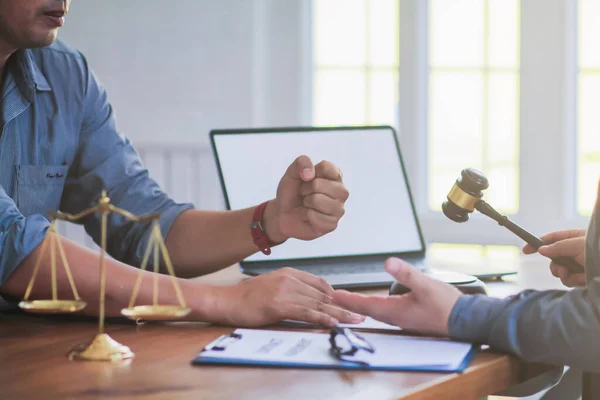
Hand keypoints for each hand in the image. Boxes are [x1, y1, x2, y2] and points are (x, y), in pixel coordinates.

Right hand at [214, 267, 364, 326]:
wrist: (227, 300)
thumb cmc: (247, 296)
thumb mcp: (273, 284)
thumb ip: (291, 288)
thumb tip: (310, 298)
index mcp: (289, 273)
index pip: (320, 283)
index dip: (336, 295)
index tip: (348, 303)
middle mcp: (290, 279)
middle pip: (323, 294)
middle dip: (343, 305)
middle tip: (359, 313)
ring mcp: (285, 291)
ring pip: (318, 304)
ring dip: (339, 313)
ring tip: (354, 320)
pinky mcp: (279, 305)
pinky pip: (306, 313)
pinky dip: (322, 318)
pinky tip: (333, 322)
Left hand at [263, 155, 348, 242]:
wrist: (283, 214)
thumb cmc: (292, 192)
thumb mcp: (292, 173)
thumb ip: (301, 163)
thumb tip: (310, 174)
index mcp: (336, 176)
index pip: (326, 167)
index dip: (308, 172)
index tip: (305, 178)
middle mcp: (342, 192)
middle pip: (320, 184)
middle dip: (305, 189)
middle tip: (304, 194)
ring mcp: (339, 209)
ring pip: (317, 200)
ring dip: (305, 202)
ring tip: (306, 204)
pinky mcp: (332, 224)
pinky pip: (314, 216)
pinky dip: (305, 215)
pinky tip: (307, 216)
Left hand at [333, 258, 461, 335]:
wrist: (466, 321)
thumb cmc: (446, 305)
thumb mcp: (426, 284)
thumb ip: (406, 273)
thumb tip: (389, 262)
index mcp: (395, 311)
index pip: (365, 304)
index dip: (348, 299)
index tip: (333, 294)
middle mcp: (396, 317)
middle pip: (366, 310)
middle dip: (350, 303)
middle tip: (334, 297)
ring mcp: (403, 319)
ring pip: (375, 312)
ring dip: (361, 306)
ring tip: (349, 300)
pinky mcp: (410, 318)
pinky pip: (385, 313)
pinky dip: (374, 307)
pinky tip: (375, 304)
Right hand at [522, 229, 585, 286]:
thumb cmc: (599, 252)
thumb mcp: (578, 245)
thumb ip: (558, 247)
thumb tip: (541, 250)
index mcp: (577, 237)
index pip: (553, 238)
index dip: (538, 243)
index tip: (525, 250)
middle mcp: (577, 250)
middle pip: (555, 257)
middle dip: (555, 266)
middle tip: (561, 270)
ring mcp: (580, 264)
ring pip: (560, 270)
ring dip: (564, 274)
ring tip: (572, 275)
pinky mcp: (583, 276)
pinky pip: (569, 280)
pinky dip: (573, 281)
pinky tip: (582, 280)